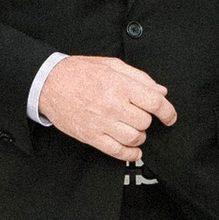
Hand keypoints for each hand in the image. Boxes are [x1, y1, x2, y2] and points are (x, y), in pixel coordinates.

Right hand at [38, 56, 175, 164]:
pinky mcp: (92, 137)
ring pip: (134, 138)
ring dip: (138, 136)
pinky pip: (118, 152)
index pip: (155, 102)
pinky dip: (130, 154)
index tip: (169, 116)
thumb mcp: (111, 65)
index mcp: (119, 85)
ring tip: (132, 128)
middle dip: (146, 120)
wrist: (49, 83)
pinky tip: (133, 150)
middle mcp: (112, 105)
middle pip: (145, 122)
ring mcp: (102, 123)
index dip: (168, 111)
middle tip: (139, 115)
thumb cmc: (78, 72)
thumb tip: (160, 91)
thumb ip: (139, 77)